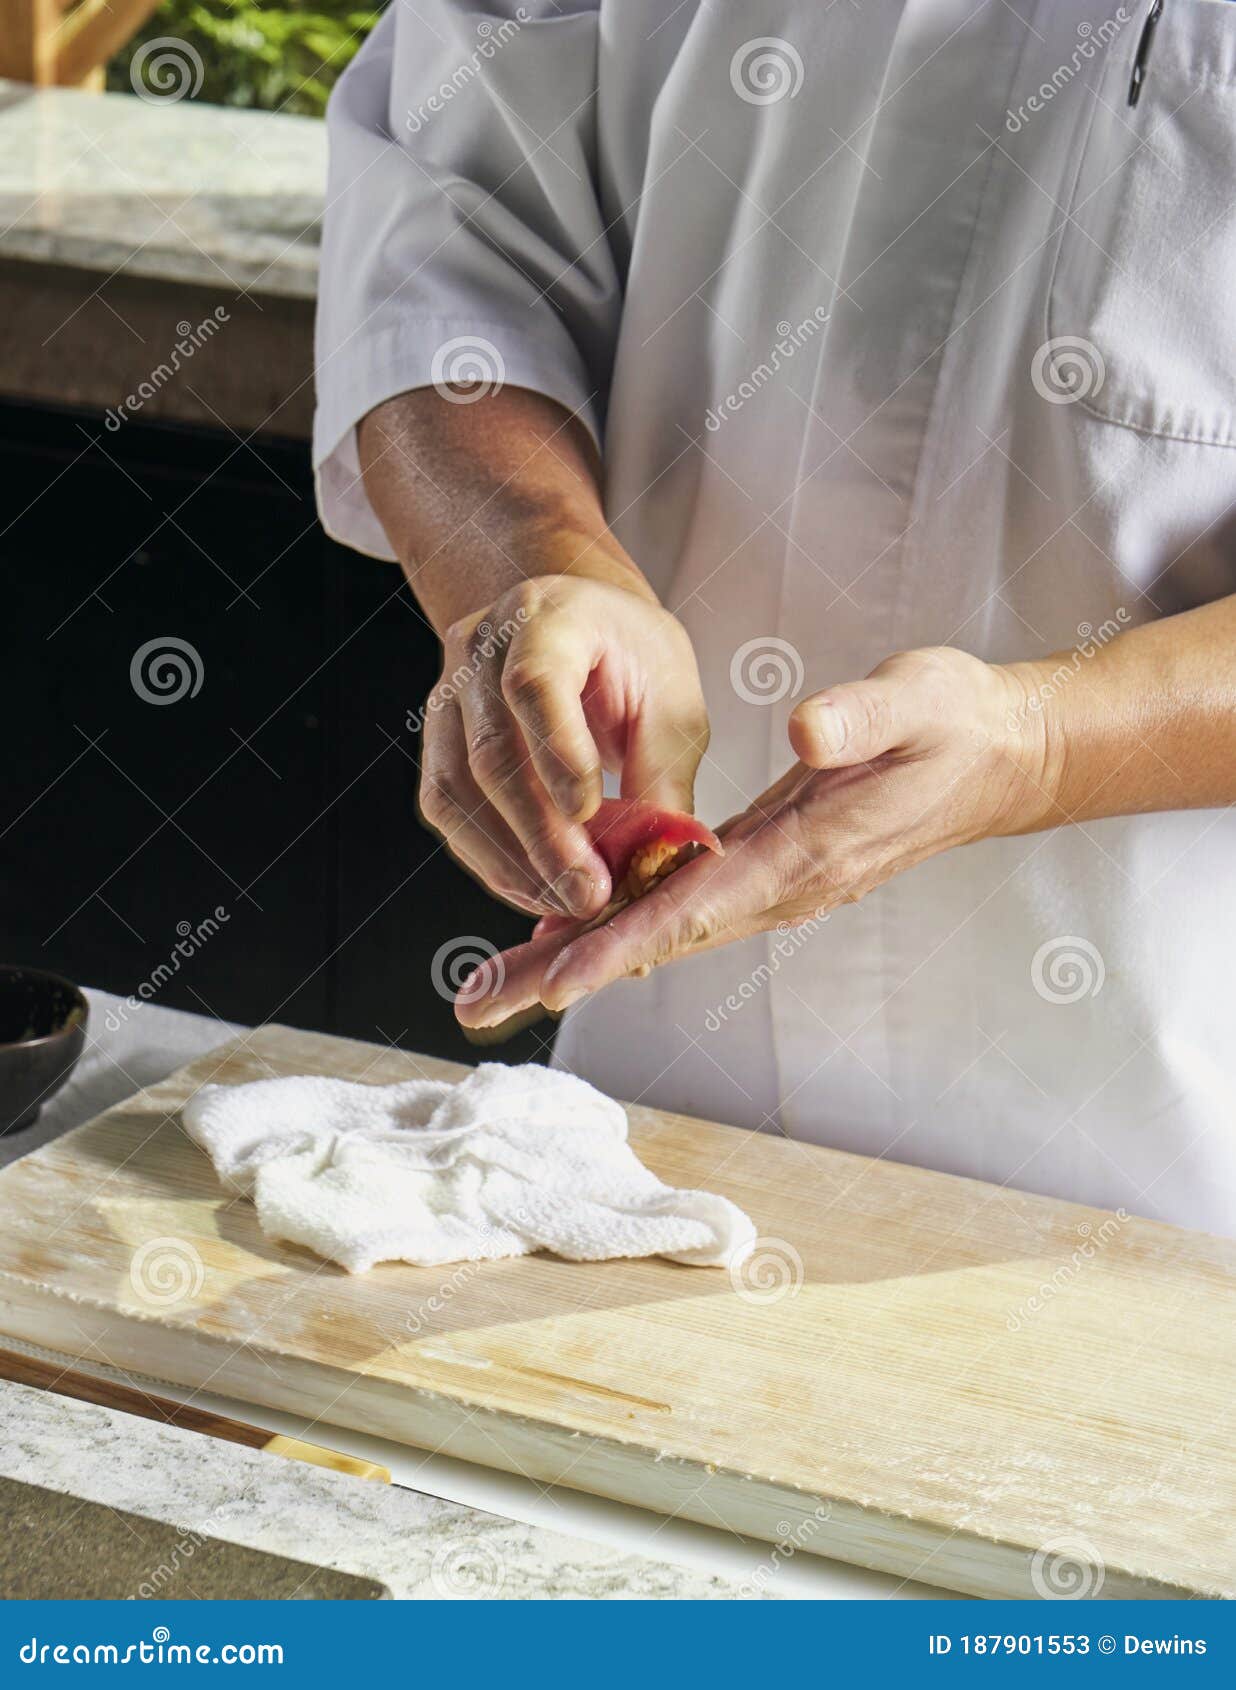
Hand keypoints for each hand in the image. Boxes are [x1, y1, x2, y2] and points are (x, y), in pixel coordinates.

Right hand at [419, 573, 709, 920]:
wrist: (583, 629)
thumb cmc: (634, 659)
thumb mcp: (673, 701)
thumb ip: (665, 776)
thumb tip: (658, 860)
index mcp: (547, 616)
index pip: (534, 683)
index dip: (556, 752)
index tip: (588, 814)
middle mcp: (481, 650)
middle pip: (491, 750)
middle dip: (540, 835)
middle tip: (586, 892)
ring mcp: (448, 695)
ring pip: (456, 789)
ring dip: (510, 860)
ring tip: (564, 902)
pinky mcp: (438, 742)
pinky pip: (448, 811)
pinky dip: (490, 859)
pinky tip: (534, 890)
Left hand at [458, 647, 1051, 1022]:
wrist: (999, 757)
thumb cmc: (956, 724)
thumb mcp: (917, 698)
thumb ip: (860, 719)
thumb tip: (806, 730)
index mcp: (806, 852)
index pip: (696, 907)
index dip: (620, 943)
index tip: (553, 977)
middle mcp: (781, 885)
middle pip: (657, 940)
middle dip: (566, 970)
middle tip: (478, 1003)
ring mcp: (773, 884)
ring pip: (660, 930)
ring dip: (578, 956)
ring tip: (494, 981)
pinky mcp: (767, 867)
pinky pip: (679, 906)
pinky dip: (617, 925)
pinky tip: (567, 931)